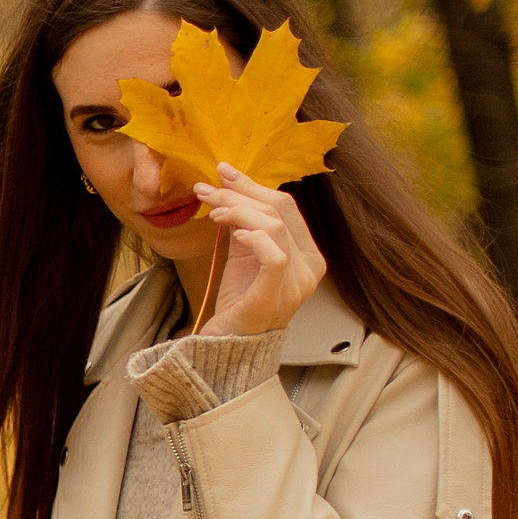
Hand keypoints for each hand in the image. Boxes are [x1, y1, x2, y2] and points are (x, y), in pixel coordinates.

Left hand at [193, 163, 325, 337]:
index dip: (255, 186)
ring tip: (212, 213)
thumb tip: (229, 185)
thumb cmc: (240, 300)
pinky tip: (234, 235)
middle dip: (240, 194)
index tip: (224, 173)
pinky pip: (275, 256)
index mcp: (307, 253)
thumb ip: (245, 224)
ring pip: (275, 227)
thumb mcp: (245, 254)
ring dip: (238, 212)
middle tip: (207, 190)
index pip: (287, 207)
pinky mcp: (276, 296)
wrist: (230, 345)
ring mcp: (297, 282)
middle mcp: (310, 266)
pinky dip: (254, 239)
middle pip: (280, 211)